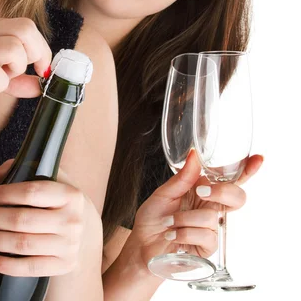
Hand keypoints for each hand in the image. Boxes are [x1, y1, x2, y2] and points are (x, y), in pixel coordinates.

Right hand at [0, 17, 50, 121]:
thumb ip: (11, 76)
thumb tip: (40, 85)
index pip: (26, 25)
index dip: (41, 48)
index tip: (41, 70)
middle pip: (25, 29)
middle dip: (36, 54)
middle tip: (26, 74)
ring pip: (12, 48)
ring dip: (15, 68)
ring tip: (0, 80)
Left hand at [0, 161, 102, 276]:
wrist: (84, 227)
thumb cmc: (58, 200)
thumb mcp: (48, 178)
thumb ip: (17, 170)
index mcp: (70, 194)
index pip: (32, 192)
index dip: (6, 193)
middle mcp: (72, 220)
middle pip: (23, 219)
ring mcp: (69, 245)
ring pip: (22, 243)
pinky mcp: (63, 264)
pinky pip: (29, 267)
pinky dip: (6, 265)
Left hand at [128, 150, 262, 268]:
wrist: (143, 245)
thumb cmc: (153, 217)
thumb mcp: (163, 192)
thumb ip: (182, 177)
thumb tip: (194, 154)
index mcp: (202, 189)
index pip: (229, 179)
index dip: (246, 170)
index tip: (258, 159)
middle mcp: (211, 207)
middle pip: (237, 197)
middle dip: (222, 192)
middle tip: (201, 191)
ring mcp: (211, 227)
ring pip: (212, 217)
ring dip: (184, 219)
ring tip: (169, 222)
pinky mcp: (208, 247)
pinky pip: (205, 236)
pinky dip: (184, 234)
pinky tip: (173, 236)